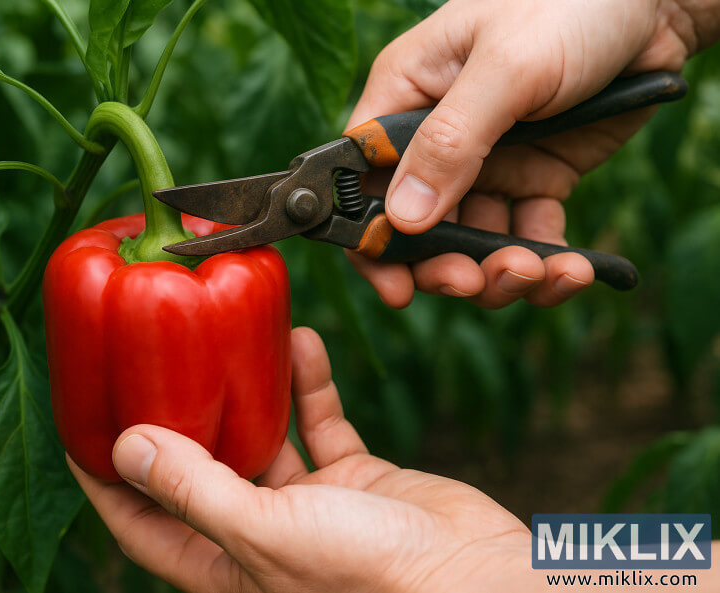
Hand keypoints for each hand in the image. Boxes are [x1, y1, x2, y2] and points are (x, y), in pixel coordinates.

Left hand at [69, 327, 532, 592]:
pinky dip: (310, 384)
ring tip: (227, 334)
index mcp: (226, 566)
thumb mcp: (269, 535)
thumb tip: (127, 448)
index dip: (105, 478)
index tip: (79, 424)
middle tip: (150, 359)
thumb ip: (198, 492)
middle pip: (201, 468)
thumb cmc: (374, 581)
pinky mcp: (357, 480)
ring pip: (264, 435)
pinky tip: (300, 343)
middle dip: (177, 416)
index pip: (142, 522)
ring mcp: (311, 507)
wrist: (479, 580)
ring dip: (249, 387)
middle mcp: (261, 536)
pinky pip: (322, 422)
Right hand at [346, 0, 696, 308]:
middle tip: (471, 283)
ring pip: (473, 241)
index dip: (371, 239)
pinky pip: (528, 235)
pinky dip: (546, 262)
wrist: (657, 5)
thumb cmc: (569, 6)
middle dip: (443, 264)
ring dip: (499, 271)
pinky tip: (573, 268)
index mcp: (407, 96)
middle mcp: (438, 137)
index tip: (397, 287)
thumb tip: (402, 219)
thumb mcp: (506, 68)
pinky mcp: (537, 178)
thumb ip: (450, 142)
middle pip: (417, 225)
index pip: (365, 180)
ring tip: (535, 272)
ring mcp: (488, 163)